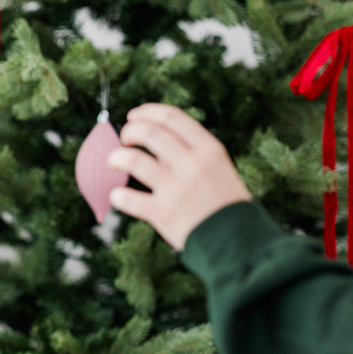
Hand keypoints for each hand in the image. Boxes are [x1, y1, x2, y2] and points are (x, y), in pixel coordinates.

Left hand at [106, 103, 251, 250]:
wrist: (238, 241)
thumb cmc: (224, 203)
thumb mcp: (218, 169)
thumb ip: (190, 153)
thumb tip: (152, 137)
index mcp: (209, 149)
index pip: (172, 118)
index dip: (147, 112)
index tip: (134, 116)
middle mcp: (192, 164)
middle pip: (150, 133)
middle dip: (130, 131)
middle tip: (124, 138)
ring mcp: (177, 188)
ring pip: (133, 160)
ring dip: (116, 157)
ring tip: (113, 161)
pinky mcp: (163, 212)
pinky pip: (127, 197)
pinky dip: (117, 195)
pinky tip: (117, 196)